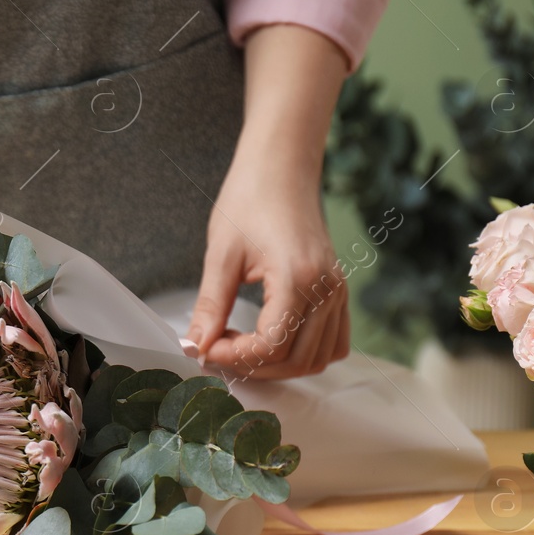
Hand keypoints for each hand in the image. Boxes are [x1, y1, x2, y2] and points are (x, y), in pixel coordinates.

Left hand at [186, 24, 351, 378]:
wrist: (281, 168)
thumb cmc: (250, 200)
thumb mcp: (221, 254)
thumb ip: (210, 305)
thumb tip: (195, 346)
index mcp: (299, 279)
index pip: (271, 345)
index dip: (235, 356)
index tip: (204, 348)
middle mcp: (327, 291)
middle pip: (295, 360)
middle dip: (252, 366)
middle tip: (215, 349)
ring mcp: (338, 292)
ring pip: (316, 358)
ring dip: (277, 364)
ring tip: (239, 344)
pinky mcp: (339, 291)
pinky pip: (332, 342)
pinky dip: (303, 352)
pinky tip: (269, 339)